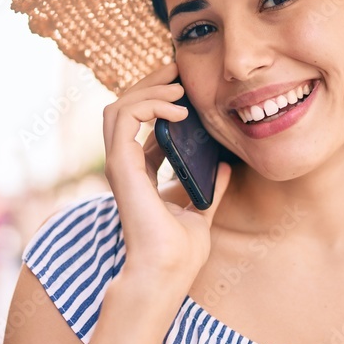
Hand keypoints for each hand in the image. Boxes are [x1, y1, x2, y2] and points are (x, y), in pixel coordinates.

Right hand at [101, 62, 231, 294]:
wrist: (167, 273)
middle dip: (149, 84)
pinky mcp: (121, 167)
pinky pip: (123, 119)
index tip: (184, 86)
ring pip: (118, 107)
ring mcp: (119, 166)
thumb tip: (225, 167)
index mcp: (140, 173)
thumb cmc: (179, 252)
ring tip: (177, 84)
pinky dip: (149, 105)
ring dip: (147, 89)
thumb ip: (209, 188)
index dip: (159, 100)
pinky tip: (178, 109)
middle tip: (176, 69)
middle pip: (125, 109)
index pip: (141, 125)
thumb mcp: (201, 211)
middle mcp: (126, 166)